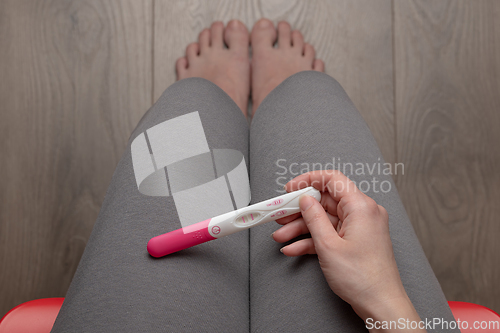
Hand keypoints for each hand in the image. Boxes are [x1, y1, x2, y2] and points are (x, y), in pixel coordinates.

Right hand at [273, 170, 424, 330]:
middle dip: (299, 210)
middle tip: (280, 214)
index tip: (291, 188)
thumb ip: (313, 218)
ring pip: (324, 219)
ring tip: (282, 235)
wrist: (380, 304)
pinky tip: (294, 247)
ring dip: (301, 228)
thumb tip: (305, 201)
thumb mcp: (328, 245)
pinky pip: (330, 233)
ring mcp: (360, 228)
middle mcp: (363, 213)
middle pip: (325, 201)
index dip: (308, 180)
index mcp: (361, 207)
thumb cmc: (364, 278)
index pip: (333, 180)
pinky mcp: (356, 241)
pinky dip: (312, 240)